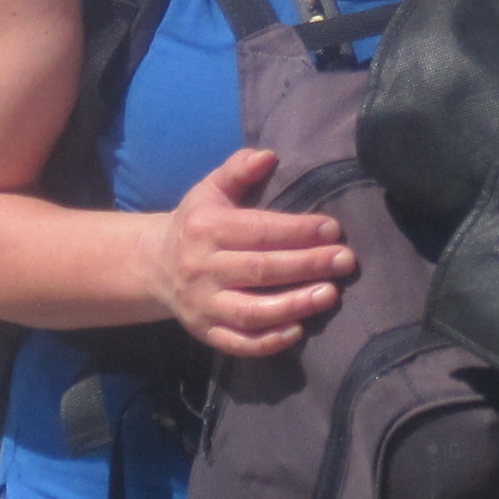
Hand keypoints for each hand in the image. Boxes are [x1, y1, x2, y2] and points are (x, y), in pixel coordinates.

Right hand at [141, 147, 356, 356]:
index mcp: (206, 229)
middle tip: (345, 261)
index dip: (298, 230)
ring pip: (251, 311)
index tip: (333, 229)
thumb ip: (238, 170)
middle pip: (261, 270)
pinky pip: (237, 343)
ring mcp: (202, 305)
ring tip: (330, 294)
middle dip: (307, 265)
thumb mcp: (210, 190)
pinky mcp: (205, 333)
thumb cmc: (196, 223)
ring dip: (294, 305)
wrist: (154, 266)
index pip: (258, 231)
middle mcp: (202, 269)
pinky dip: (268, 341)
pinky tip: (299, 330)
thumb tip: (268, 155)